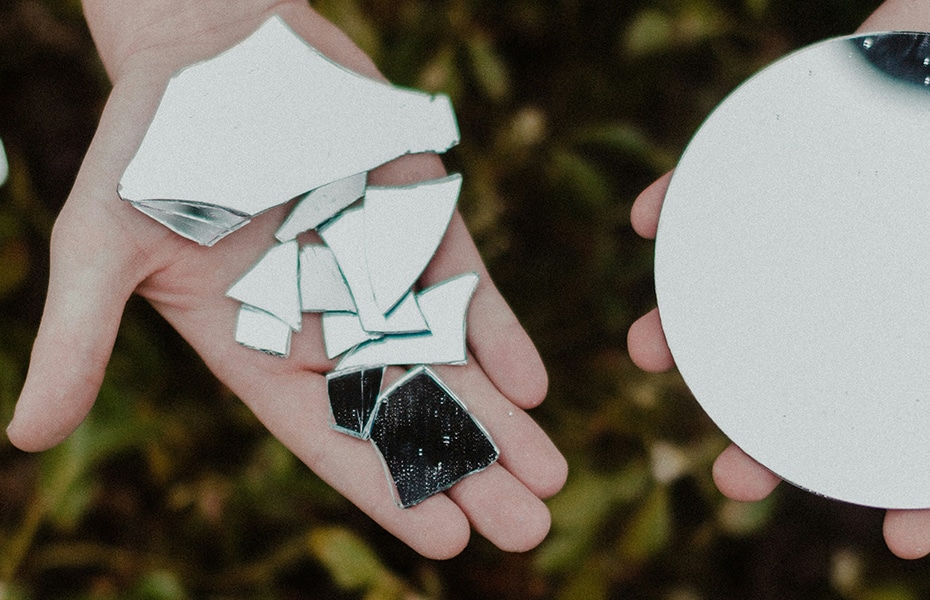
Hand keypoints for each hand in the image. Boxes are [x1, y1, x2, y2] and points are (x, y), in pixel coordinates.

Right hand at [5, 1, 565, 558]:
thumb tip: (24, 436)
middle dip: (466, 470)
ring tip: (551, 475)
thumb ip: (81, 335)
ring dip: (501, 418)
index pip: (328, 436)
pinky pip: (465, 288)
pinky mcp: (416, 224)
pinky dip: (499, 332)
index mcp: (257, 347)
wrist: (212, 43)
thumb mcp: (102, 240)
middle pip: (405, 414)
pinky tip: (535, 382)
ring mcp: (378, 275)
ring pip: (448, 363)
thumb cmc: (147, 143)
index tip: (445, 540)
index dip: (386, 487)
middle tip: (528, 527)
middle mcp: (326, 323)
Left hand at [629, 0, 929, 558]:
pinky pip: (726, 171)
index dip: (919, 479)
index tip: (898, 538)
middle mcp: (883, 268)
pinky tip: (645, 224)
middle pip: (816, 366)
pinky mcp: (805, 132)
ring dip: (689, 323)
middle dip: (767, 429)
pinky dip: (678, 196)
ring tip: (651, 352)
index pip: (929, 408)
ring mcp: (837, 206)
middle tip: (735, 477)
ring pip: (751, 283)